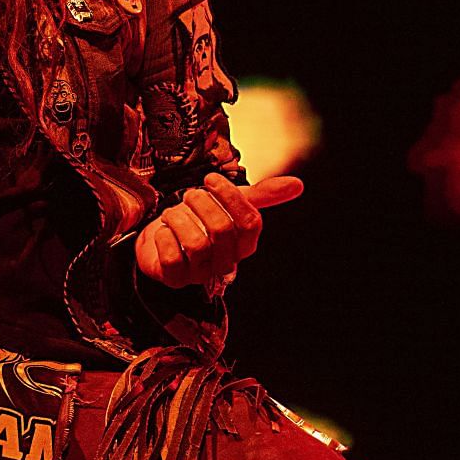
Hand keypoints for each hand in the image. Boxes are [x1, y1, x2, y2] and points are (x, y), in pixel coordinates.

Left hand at [133, 173, 303, 290]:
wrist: (161, 235)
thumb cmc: (200, 219)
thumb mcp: (229, 202)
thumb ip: (261, 195)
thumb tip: (298, 185)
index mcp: (244, 245)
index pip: (251, 222)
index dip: (231, 196)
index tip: (211, 180)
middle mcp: (226, 263)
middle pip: (222, 230)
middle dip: (201, 204)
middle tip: (189, 196)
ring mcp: (200, 274)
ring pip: (196, 244)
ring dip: (179, 218)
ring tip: (172, 212)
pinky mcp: (174, 279)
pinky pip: (172, 258)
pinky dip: (164, 237)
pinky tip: (163, 230)